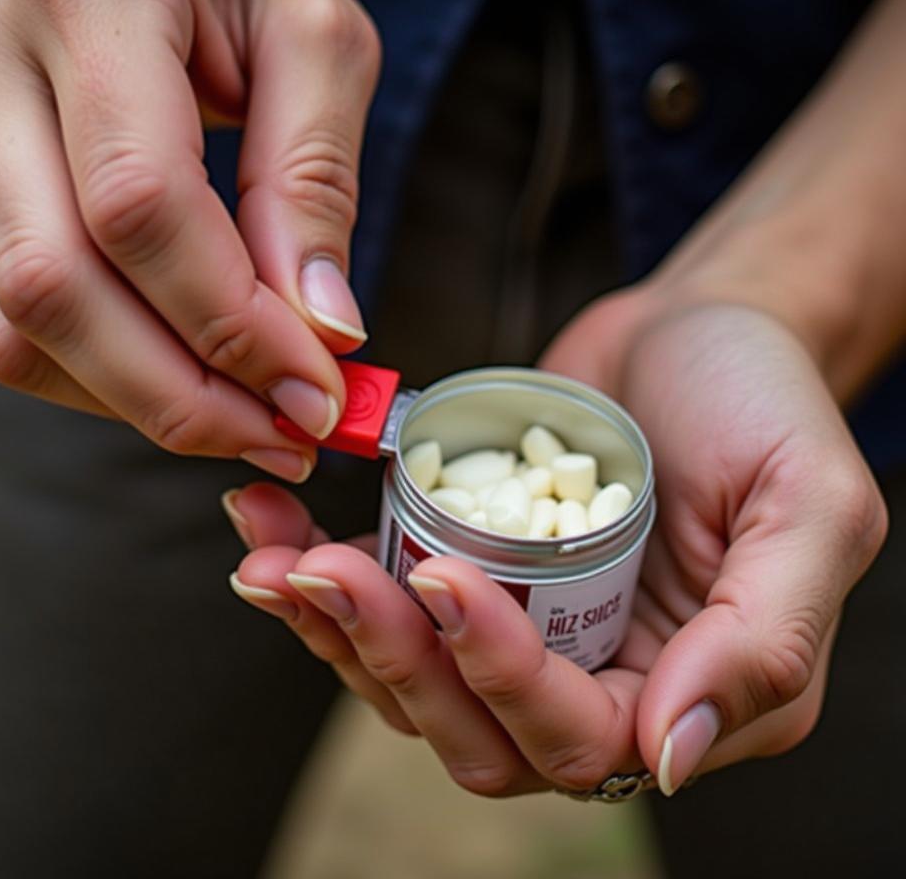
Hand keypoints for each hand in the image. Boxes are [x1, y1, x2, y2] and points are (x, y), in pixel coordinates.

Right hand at [0, 0, 378, 477]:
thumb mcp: (317, 41)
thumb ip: (316, 180)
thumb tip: (320, 331)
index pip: (141, 203)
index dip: (230, 322)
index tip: (316, 391)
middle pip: (58, 284)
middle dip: (183, 393)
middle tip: (285, 434)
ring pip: (17, 323)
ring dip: (139, 401)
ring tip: (244, 419)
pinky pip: (3, 321)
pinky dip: (96, 377)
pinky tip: (177, 378)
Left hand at [227, 290, 885, 795]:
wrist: (698, 325)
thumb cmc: (763, 398)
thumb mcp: (807, 504)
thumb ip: (763, 640)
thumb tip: (668, 753)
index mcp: (692, 687)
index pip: (578, 734)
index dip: (501, 673)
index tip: (443, 574)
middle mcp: (602, 678)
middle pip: (476, 729)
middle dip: (394, 658)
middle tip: (325, 569)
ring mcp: (527, 629)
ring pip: (415, 684)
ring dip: (336, 631)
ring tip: (271, 556)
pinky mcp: (473, 573)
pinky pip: (391, 612)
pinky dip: (325, 586)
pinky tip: (271, 536)